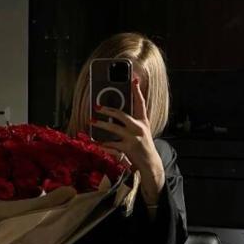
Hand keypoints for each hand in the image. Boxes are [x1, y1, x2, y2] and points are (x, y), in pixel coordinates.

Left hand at [89, 76, 164, 202]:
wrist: (151, 164)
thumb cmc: (143, 147)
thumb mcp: (141, 132)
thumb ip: (131, 123)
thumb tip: (115, 114)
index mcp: (143, 122)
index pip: (140, 103)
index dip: (137, 91)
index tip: (133, 79)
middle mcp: (139, 128)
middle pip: (121, 115)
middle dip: (108, 110)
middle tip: (97, 107)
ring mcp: (134, 138)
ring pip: (114, 129)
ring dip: (101, 125)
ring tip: (92, 122)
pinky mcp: (128, 148)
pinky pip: (112, 145)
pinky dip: (102, 144)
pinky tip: (96, 142)